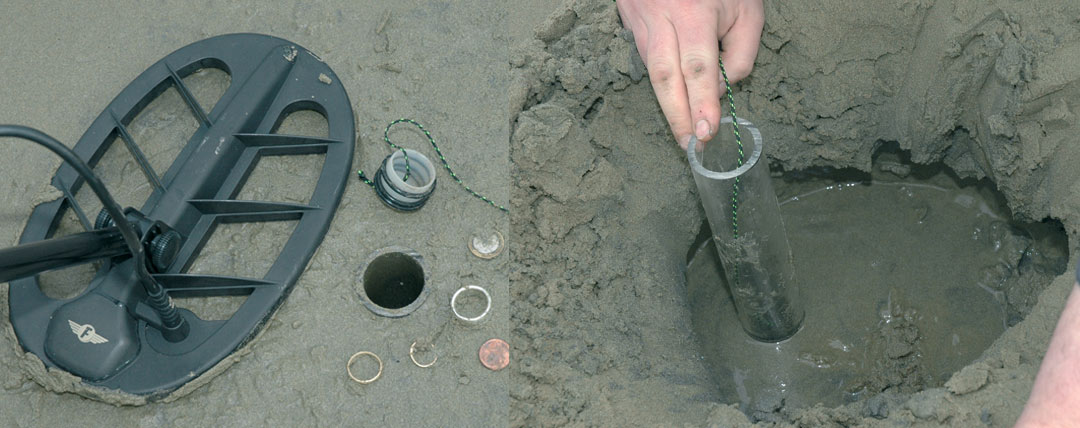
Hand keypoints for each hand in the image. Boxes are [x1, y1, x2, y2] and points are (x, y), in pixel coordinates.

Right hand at [616, 0, 763, 148]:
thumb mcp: (748, 10)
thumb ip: (740, 53)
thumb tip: (718, 92)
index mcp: (694, 11)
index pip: (697, 68)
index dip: (701, 104)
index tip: (706, 133)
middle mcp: (662, 17)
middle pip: (664, 77)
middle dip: (676, 115)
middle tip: (688, 146)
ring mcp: (640, 18)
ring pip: (652, 70)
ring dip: (668, 101)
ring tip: (684, 127)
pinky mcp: (629, 20)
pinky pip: (646, 57)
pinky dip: (661, 77)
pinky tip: (674, 91)